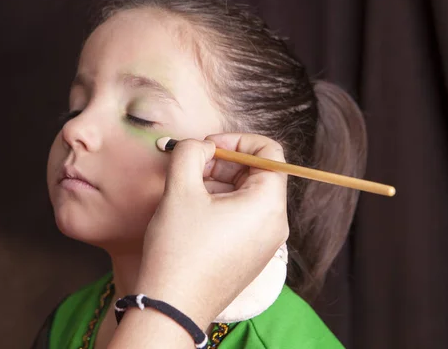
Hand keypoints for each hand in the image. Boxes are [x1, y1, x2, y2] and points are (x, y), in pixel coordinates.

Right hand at [136, 133, 288, 328]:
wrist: (173, 306)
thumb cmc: (179, 250)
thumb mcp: (180, 189)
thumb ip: (191, 152)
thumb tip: (200, 145)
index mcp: (268, 205)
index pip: (270, 152)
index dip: (237, 141)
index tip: (208, 146)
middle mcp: (275, 224)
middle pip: (258, 173)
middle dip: (224, 162)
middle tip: (191, 165)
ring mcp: (265, 242)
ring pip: (248, 195)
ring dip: (219, 182)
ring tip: (187, 188)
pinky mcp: (251, 255)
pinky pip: (244, 217)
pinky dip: (222, 204)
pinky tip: (193, 211)